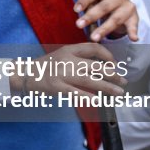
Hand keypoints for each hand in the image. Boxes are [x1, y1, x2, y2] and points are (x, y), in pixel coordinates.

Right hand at [12, 43, 126, 96]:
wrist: (25, 74)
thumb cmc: (47, 66)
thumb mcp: (62, 54)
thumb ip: (79, 57)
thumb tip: (102, 65)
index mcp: (69, 49)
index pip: (94, 48)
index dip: (108, 56)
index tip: (115, 65)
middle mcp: (67, 60)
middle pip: (96, 66)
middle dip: (113, 74)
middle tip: (123, 81)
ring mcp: (62, 74)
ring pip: (90, 80)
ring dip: (107, 87)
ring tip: (119, 92)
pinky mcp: (57, 87)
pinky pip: (77, 93)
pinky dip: (90, 97)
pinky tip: (100, 100)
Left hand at [74, 0, 139, 41]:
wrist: (124, 9)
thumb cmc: (105, 2)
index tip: (76, 9)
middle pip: (104, 6)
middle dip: (91, 16)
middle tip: (79, 25)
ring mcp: (128, 7)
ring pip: (115, 18)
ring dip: (104, 29)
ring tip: (94, 38)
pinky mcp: (134, 18)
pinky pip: (133, 26)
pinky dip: (133, 32)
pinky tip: (133, 38)